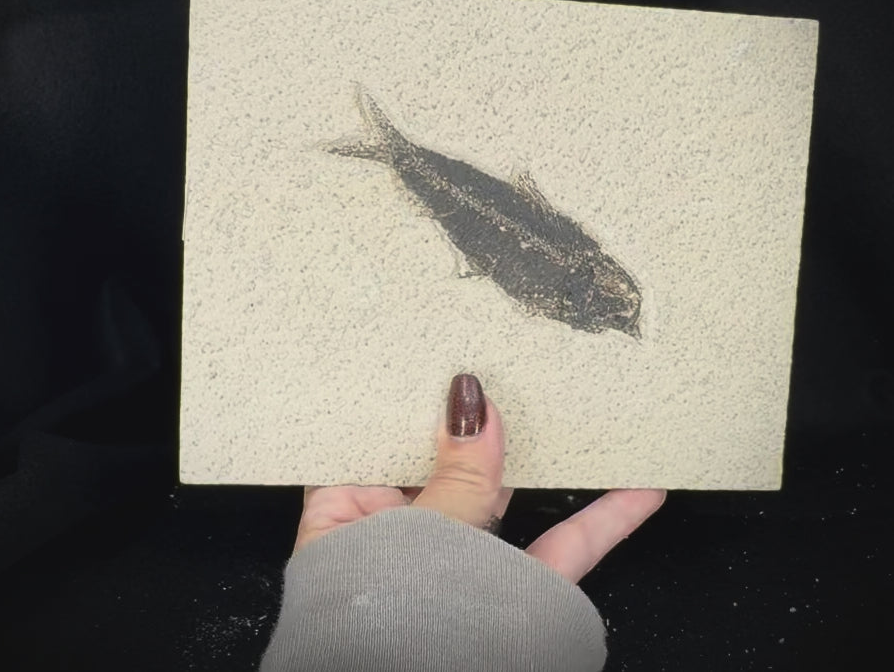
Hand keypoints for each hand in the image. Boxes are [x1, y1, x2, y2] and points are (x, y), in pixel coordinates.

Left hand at [294, 374, 664, 584]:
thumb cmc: (381, 632)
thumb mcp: (417, 540)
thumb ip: (454, 475)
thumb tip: (472, 400)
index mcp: (349, 516)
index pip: (378, 437)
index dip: (412, 396)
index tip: (448, 354)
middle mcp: (402, 537)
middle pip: (447, 462)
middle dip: (482, 419)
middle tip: (515, 361)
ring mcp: (458, 565)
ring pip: (504, 500)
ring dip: (542, 461)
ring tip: (574, 406)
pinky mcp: (509, 595)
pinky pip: (556, 548)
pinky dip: (601, 521)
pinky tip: (637, 490)